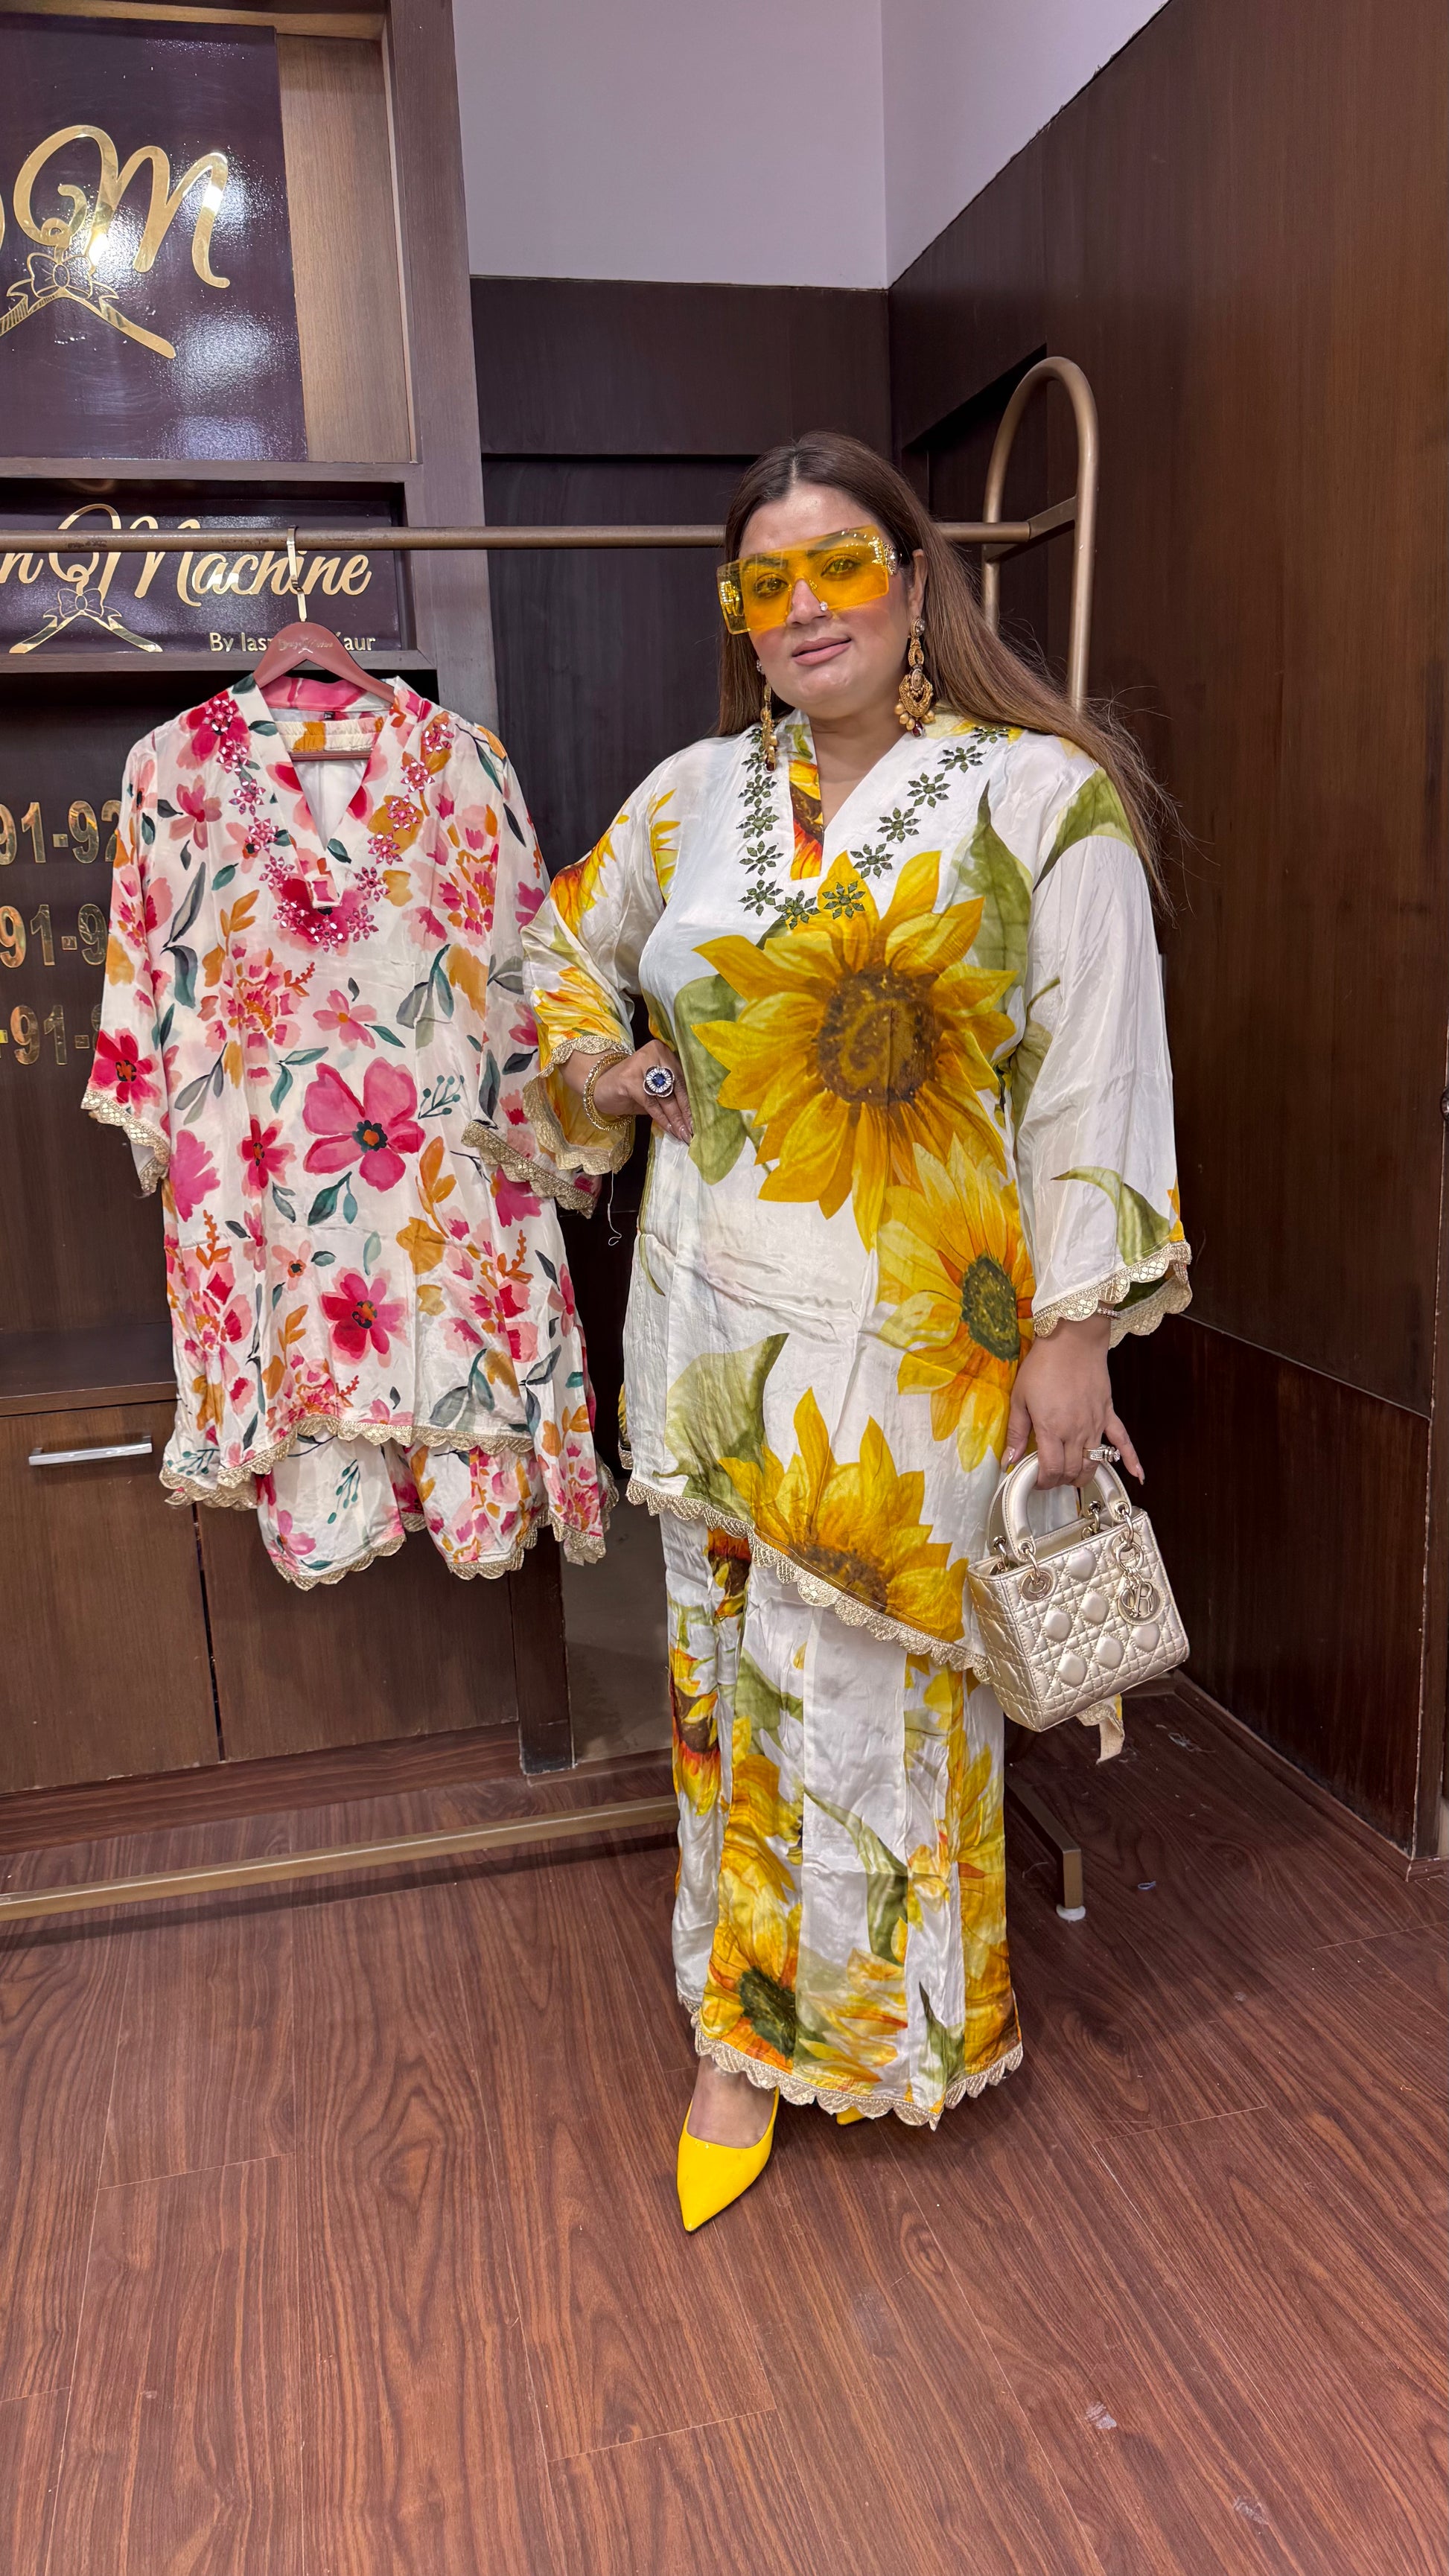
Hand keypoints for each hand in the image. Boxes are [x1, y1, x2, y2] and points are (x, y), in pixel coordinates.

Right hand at [569, 1039, 692, 1145]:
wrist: (597, 1087)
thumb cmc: (628, 1089)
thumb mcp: (654, 1089)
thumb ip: (671, 1095)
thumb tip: (692, 1115)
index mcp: (663, 1051)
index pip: (683, 1078)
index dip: (692, 1101)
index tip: (701, 1120)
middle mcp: (654, 1053)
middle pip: (676, 1087)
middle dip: (685, 1112)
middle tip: (693, 1130)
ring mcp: (641, 1065)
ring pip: (665, 1096)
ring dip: (676, 1118)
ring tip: (684, 1133)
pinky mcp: (630, 1079)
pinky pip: (652, 1103)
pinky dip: (662, 1119)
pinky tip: (670, 1129)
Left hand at [1003, 1313, 1142, 1490]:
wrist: (1072, 1340)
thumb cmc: (1043, 1366)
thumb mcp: (1019, 1398)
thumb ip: (1016, 1432)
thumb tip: (1009, 1460)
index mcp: (1052, 1430)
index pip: (1051, 1470)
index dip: (1043, 1482)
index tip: (1036, 1481)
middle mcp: (1076, 1432)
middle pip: (1072, 1470)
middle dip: (1060, 1481)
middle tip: (1050, 1478)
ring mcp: (1095, 1424)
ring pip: (1094, 1462)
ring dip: (1083, 1475)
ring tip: (1073, 1478)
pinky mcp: (1108, 1414)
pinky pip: (1123, 1440)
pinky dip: (1132, 1459)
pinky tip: (1138, 1475)